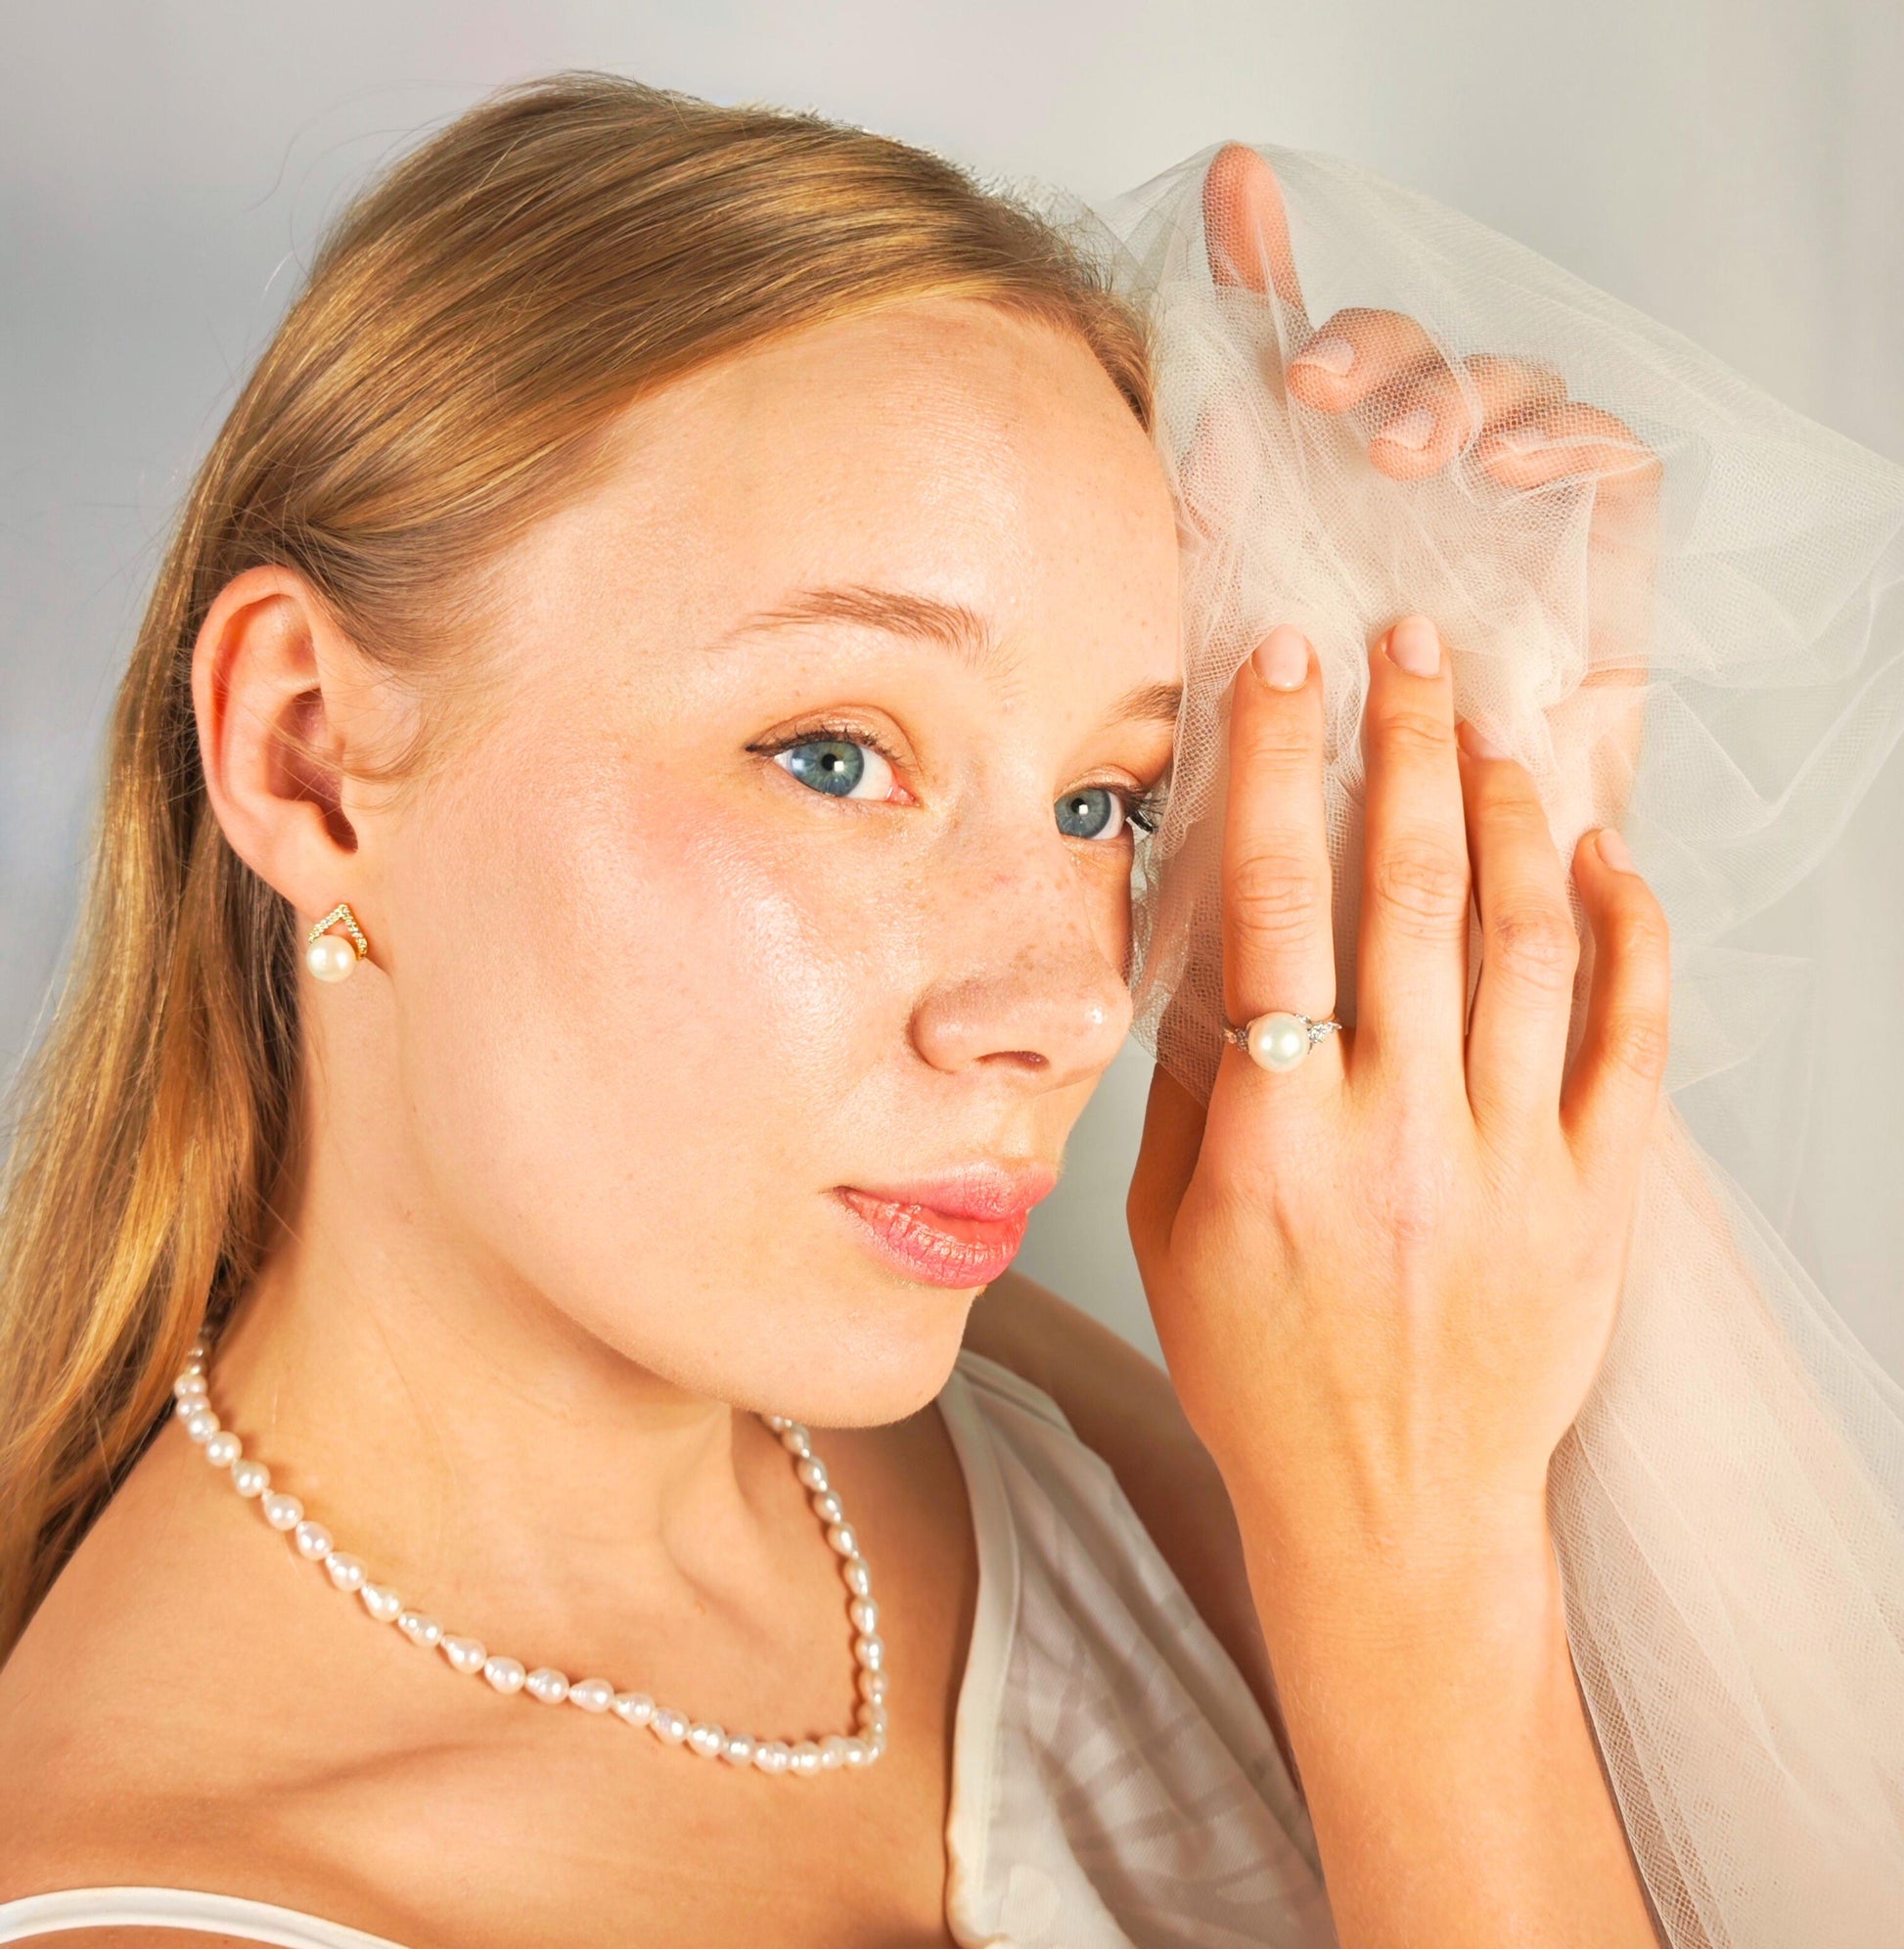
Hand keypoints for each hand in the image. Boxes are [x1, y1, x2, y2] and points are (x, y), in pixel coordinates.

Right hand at [1128, 615, 1669, 1580]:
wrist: (1391, 1514)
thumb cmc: (1262, 1379)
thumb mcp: (1170, 1236)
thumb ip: (1193, 1087)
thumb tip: (1212, 947)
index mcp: (1278, 1137)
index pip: (1278, 906)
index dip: (1286, 765)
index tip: (1291, 668)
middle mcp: (1401, 1131)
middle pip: (1417, 889)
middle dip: (1414, 743)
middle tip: (1413, 650)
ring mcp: (1513, 1161)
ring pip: (1533, 939)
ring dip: (1515, 812)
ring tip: (1496, 732)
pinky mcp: (1597, 1197)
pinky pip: (1634, 1036)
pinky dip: (1631, 930)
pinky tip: (1608, 856)